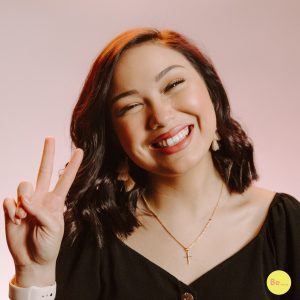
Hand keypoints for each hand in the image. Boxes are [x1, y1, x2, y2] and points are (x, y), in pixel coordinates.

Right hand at [3, 137, 82, 286]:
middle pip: (43, 171)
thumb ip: (40, 211)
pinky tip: (16, 220)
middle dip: (47, 154)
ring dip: (22, 200)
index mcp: (56, 201)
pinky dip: (11, 210)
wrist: (32, 260)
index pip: (65, 179)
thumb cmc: (48, 244)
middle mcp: (41, 197)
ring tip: (23, 217)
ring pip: (22, 185)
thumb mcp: (53, 228)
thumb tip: (24, 200)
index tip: (80, 150)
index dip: (72, 165)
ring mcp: (26, 203)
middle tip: (50, 137)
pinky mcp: (11, 210)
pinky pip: (8, 201)